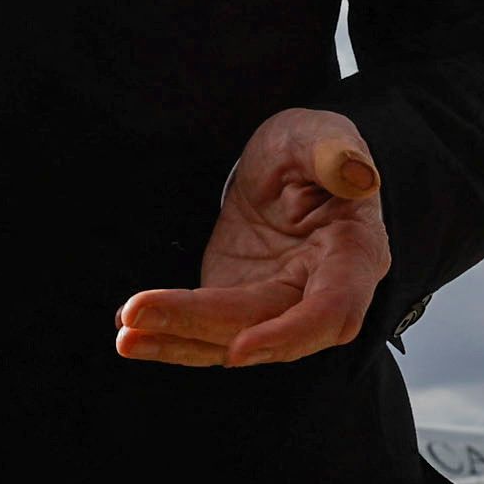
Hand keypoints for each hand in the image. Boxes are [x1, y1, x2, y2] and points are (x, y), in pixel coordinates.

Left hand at [115, 109, 391, 366]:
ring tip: (124, 334)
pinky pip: (206, 330)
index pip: (333, 311)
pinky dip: (169, 335)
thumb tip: (359, 173)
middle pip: (262, 325)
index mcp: (353, 254)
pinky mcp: (239, 302)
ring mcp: (276, 301)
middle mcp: (318, 291)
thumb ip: (334, 152)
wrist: (285, 163)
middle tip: (137, 313)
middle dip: (200, 326)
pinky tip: (128, 331)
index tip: (237, 350)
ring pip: (228, 336)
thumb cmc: (310, 146)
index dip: (289, 336)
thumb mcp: (318, 134)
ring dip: (176, 340)